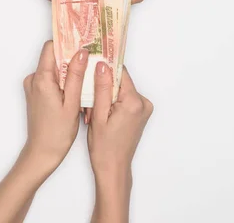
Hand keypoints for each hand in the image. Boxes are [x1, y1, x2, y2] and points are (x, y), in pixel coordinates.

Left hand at [22, 41, 88, 170]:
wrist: (41, 153)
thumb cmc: (57, 133)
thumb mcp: (72, 103)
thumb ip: (77, 76)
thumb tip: (82, 53)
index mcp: (41, 79)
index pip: (51, 47)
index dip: (67, 44)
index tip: (83, 45)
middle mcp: (33, 80)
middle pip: (53, 58)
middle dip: (71, 59)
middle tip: (90, 64)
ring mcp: (33, 87)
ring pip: (54, 69)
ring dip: (69, 73)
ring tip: (85, 82)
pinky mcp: (36, 93)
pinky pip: (51, 80)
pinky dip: (64, 82)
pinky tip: (76, 92)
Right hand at [88, 63, 152, 179]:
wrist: (114, 168)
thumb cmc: (104, 147)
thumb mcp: (98, 115)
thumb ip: (101, 88)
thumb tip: (102, 65)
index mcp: (134, 102)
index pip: (120, 72)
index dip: (104, 68)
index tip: (91, 66)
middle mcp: (144, 103)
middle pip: (120, 81)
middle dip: (103, 86)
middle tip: (89, 99)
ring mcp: (144, 108)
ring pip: (121, 89)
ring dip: (106, 94)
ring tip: (95, 110)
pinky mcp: (141, 113)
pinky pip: (124, 98)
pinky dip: (112, 102)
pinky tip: (102, 113)